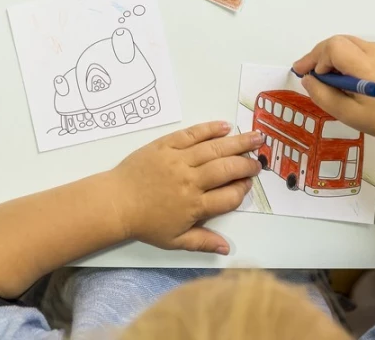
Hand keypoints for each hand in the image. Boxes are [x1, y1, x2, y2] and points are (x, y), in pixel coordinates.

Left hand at [107, 121, 262, 253]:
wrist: (116, 202)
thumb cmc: (145, 223)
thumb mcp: (174, 240)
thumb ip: (202, 242)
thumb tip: (227, 249)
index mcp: (194, 206)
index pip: (228, 197)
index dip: (242, 190)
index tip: (248, 184)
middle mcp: (190, 181)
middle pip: (226, 169)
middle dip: (246, 164)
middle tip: (258, 161)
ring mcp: (179, 160)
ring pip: (214, 149)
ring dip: (237, 142)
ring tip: (255, 137)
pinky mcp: (166, 145)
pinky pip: (192, 134)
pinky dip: (209, 129)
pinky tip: (225, 126)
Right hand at [293, 36, 374, 142]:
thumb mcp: (346, 114)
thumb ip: (322, 95)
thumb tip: (308, 78)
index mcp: (368, 67)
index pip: (335, 47)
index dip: (318, 58)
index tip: (309, 75)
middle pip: (339, 41)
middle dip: (319, 54)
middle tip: (306, 71)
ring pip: (347, 42)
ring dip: (330, 55)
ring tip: (322, 74)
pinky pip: (357, 47)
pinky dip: (344, 56)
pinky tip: (340, 73)